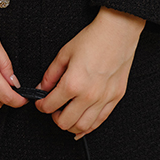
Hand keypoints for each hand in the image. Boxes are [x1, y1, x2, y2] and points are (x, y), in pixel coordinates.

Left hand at [35, 8, 145, 138]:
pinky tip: (82, 123)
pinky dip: (89, 126)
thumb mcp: (65, 53)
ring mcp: (104, 99)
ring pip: (83, 127)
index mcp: (73, 83)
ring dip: (71, 126)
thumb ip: (51, 74)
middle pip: (65, 122)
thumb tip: (42, 87)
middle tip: (53, 109)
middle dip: (54, 117)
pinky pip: (100, 121)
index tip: (41, 103)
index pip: (50, 105)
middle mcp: (88, 95)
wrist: (118, 32)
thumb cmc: (93, 39)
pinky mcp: (116, 98)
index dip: (41, 106)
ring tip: (67, 116)